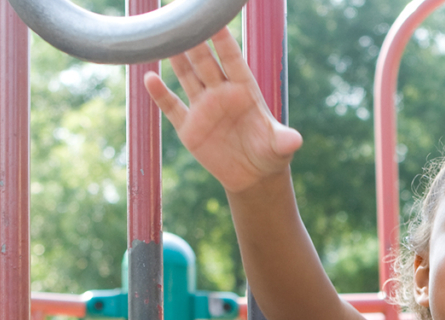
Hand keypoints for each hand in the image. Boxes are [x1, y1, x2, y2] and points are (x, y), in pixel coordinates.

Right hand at [143, 28, 302, 194]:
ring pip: (187, 77)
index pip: (232, 60)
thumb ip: (285, 140)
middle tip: (182, 19)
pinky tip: (149, 78)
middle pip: (206, 63)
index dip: (223, 41)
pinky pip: (172, 107)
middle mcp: (222, 94)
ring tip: (163, 37)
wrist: (254, 176)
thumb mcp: (280, 148)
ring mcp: (204, 108)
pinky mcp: (190, 127)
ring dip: (176, 59)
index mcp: (245, 91)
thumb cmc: (271, 154)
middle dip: (195, 41)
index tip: (215, 21)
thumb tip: (295, 141)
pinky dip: (160, 94)